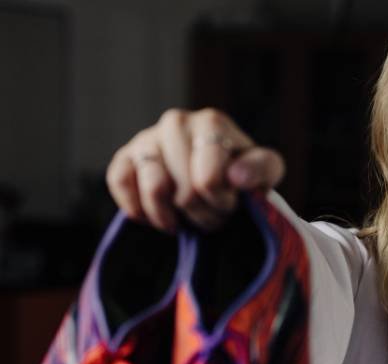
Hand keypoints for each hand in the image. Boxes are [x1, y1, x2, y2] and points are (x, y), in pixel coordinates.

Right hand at [106, 108, 284, 231]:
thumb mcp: (266, 171)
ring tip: (185, 217)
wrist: (217, 178)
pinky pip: (121, 184)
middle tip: (212, 212)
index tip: (231, 204)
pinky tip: (158, 215)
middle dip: (201, 213)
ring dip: (171, 217)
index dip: (221, 203)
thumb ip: (261, 169)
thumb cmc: (242, 173)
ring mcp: (147, 139)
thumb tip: (236, 176)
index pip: (209, 180)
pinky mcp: (125, 157)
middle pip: (183, 191)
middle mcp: (176, 122)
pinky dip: (138, 209)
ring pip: (153, 189)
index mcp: (212, 122)